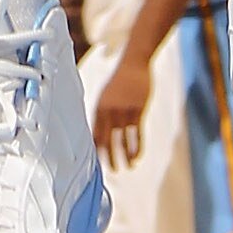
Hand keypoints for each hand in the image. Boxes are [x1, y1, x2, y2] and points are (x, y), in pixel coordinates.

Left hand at [92, 49, 152, 164]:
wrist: (134, 62)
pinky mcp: (138, 109)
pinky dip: (136, 147)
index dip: (96, 150)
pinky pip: (136, 133)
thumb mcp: (107, 93)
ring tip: (127, 167)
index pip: (95, 135)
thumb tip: (99, 130)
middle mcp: (109, 110)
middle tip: (112, 171)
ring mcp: (123, 110)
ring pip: (123, 140)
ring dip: (124, 156)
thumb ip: (103, 111)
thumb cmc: (120, 79)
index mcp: (99, 107)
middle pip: (106, 140)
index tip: (97, 164)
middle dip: (109, 158)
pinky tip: (137, 156)